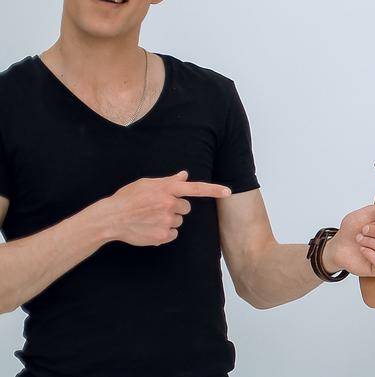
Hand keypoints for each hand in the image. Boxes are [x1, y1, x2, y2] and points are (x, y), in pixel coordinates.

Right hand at [90, 171, 231, 245]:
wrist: (110, 218)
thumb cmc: (128, 198)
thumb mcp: (146, 184)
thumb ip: (168, 181)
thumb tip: (185, 175)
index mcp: (166, 189)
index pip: (195, 188)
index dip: (213, 190)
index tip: (228, 192)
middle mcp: (169, 204)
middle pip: (187, 208)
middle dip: (176, 208)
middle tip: (157, 208)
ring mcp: (166, 221)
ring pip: (179, 221)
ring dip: (169, 220)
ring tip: (150, 218)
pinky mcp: (162, 235)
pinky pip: (173, 233)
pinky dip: (164, 232)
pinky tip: (149, 228)